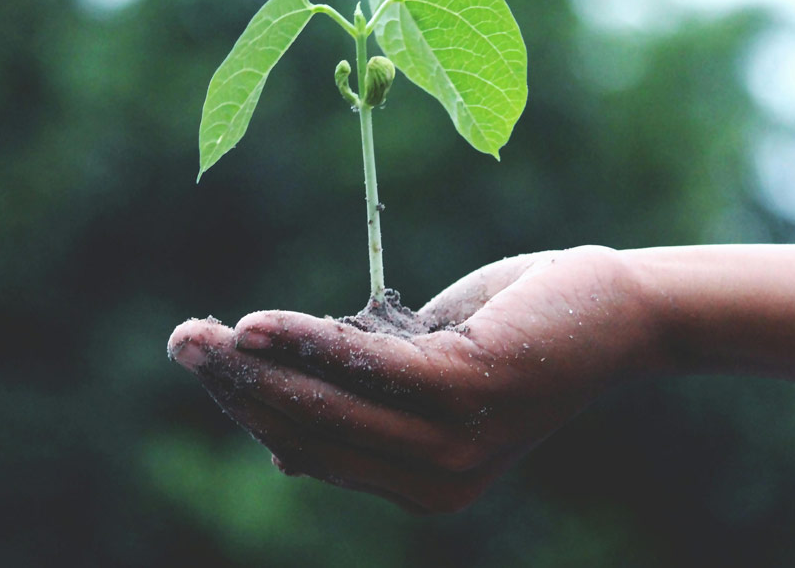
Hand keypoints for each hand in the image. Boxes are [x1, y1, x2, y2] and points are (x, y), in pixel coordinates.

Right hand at [168, 245, 661, 512]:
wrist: (613, 310)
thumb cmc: (514, 332)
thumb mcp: (426, 373)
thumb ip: (364, 404)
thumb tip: (280, 446)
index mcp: (423, 484)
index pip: (315, 450)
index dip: (252, 409)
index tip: (207, 364)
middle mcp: (436, 482)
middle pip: (310, 433)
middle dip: (237, 389)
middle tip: (181, 342)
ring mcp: (454, 444)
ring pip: (329, 406)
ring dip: (255, 367)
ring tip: (200, 335)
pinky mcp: (468, 392)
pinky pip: (367, 367)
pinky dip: (308, 343)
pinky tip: (258, 324)